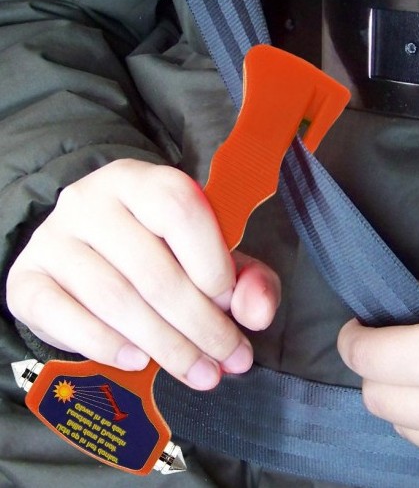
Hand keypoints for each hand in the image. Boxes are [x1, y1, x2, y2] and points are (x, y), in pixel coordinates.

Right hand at [7, 159, 280, 390]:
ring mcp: (53, 238)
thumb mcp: (211, 255)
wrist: (89, 250)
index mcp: (142, 181)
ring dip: (165, 345)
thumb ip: (246, 277)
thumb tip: (256, 312)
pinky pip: (62, 317)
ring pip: (115, 298)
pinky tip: (138, 360)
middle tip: (229, 359)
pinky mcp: (27, 279)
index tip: (230, 305)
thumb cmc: (160, 250)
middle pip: (152, 269)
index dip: (211, 263)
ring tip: (199, 372)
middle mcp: (91, 200)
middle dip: (200, 325)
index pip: (178, 208)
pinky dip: (105, 345)